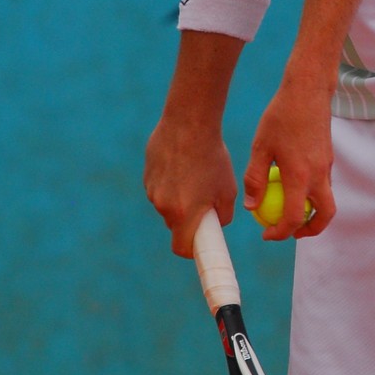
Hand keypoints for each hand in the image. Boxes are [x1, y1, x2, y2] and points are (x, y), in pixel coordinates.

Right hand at [144, 114, 237, 256]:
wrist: (189, 124)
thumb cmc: (213, 157)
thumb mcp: (227, 190)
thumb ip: (223, 215)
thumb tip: (217, 223)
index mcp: (184, 214)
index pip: (182, 248)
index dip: (192, 251)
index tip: (201, 246)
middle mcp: (163, 206)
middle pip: (175, 226)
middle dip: (189, 220)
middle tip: (204, 203)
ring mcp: (152, 190)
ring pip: (167, 206)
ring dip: (179, 199)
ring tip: (195, 176)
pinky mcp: (147, 176)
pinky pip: (160, 189)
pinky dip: (170, 184)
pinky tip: (182, 166)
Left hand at [246, 72, 335, 240]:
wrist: (308, 91)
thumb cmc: (281, 116)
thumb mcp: (260, 147)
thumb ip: (255, 178)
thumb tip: (252, 207)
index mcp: (300, 175)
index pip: (294, 218)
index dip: (281, 232)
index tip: (267, 234)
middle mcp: (319, 175)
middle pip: (324, 215)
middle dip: (310, 230)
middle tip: (290, 232)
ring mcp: (327, 166)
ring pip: (326, 200)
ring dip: (311, 211)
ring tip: (288, 209)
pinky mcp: (328, 158)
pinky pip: (324, 184)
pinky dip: (312, 193)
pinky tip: (292, 183)